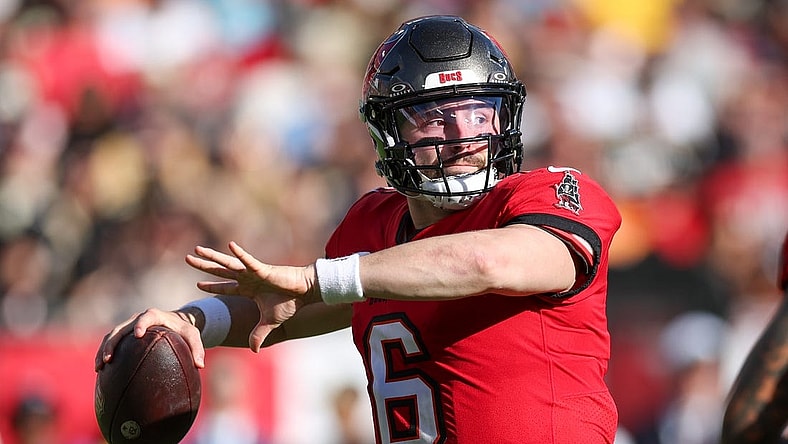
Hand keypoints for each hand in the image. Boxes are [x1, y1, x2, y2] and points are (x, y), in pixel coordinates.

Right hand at [94, 308, 203, 370]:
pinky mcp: (125, 334)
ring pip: (111, 335)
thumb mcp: (194, 336)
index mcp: (155, 316)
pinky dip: (104, 353)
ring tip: (99, 367)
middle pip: (121, 328)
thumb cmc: (184, 330)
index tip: (137, 335)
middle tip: (108, 359)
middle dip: (112, 343)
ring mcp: (129, 326)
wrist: (175, 322)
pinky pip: (111, 342)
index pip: (146, 317)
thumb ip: (197, 348)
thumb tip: (199, 365)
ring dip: (103, 350)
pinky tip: (100, 370)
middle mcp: (138, 319)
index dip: (141, 324)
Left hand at [185, 241, 318, 351]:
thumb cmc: (289, 303)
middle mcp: (247, 278)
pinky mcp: (263, 269)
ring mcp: (253, 272)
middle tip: (187, 258)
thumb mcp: (270, 322)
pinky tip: (230, 245)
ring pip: (228, 263)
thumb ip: (259, 334)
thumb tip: (254, 350)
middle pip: (220, 271)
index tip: (197, 284)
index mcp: (248, 289)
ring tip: (197, 250)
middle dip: (203, 266)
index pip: (225, 288)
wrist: (304, 292)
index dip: (211, 286)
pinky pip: (248, 261)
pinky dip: (239, 254)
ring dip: (212, 257)